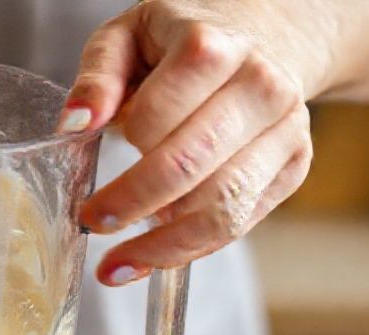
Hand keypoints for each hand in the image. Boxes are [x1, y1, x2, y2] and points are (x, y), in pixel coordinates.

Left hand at [59, 0, 341, 285]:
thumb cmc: (180, 40)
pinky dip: (195, 247)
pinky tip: (155, 256)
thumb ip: (97, 75)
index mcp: (213, 49)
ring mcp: (285, 130)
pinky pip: (242, 222)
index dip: (121, 151)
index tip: (89, 175)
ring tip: (118, 265)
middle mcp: (260, 88)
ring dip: (165, 246)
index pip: (157, 118)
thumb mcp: (127, 36)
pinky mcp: (293, 166)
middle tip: (94, 224)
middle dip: (134, 204)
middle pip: (192, 167)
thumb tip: (75, 123)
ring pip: (224, 205)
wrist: (266, 34)